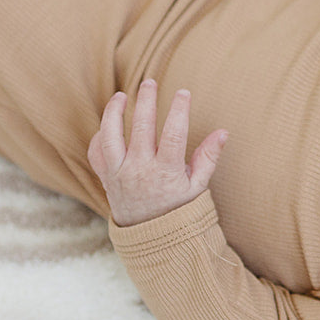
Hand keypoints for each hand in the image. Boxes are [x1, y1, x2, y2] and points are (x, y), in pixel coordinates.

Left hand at [86, 80, 226, 226]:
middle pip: (140, 128)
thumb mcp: (198, 187)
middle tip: (149, 82)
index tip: (183, 93)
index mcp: (165, 172)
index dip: (178, 111)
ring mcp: (119, 174)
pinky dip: (100, 136)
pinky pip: (97, 153)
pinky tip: (109, 123)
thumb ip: (209, 158)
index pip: (172, 134)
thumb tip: (223, 132)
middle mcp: (139, 171)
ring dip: (113, 113)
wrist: (151, 237)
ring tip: (122, 96)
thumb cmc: (178, 209)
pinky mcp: (106, 178)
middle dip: (145, 101)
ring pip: (110, 136)